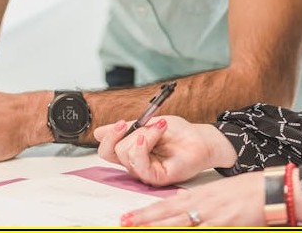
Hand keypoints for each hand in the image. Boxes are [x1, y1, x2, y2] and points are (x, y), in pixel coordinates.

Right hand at [94, 115, 235, 185]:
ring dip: (143, 134)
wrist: (202, 140)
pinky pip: (140, 165)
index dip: (108, 136)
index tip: (120, 123)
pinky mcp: (156, 177)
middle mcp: (136, 162)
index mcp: (132, 150)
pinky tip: (151, 136)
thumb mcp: (150, 124)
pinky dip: (142, 147)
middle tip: (140, 123)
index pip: (108, 150)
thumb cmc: (180, 133)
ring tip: (161, 127)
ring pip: (126, 154)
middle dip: (124, 132)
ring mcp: (145, 171)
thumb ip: (127, 129)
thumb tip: (98, 132)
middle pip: (111, 152)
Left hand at [120, 172, 266, 226]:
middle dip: (145, 223)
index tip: (128, 218)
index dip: (146, 213)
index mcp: (200, 195)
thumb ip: (200, 201)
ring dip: (162, 229)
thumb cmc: (248, 191)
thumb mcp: (218, 192)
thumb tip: (183, 207)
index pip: (167, 205)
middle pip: (169, 217)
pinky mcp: (225, 227)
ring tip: (142, 230)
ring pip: (181, 226)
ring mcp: (213, 219)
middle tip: (124, 225)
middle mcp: (203, 206)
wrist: (272, 191)